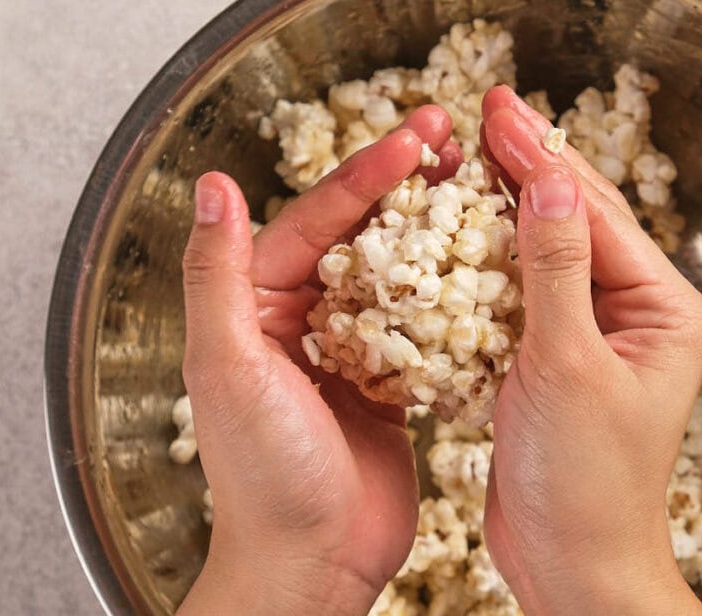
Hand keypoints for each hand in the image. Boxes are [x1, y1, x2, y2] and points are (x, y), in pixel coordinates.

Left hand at [176, 107, 460, 615]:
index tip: (416, 137)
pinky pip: (422, 321)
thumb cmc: (263, 476)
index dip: (367, 173)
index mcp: (259, 301)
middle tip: (453, 137)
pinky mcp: (388, 379)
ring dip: (433, 226)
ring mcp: (351, 345)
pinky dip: (451, 289)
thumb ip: (216, 274)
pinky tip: (489, 260)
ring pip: (397, 268)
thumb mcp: (230, 367)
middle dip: (405, 183)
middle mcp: (302, 314)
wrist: (311, 563)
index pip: (316, 217)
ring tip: (477, 182)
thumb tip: (212, 184)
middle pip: (361, 230)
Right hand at [480, 87, 701, 614]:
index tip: (498, 108)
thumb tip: (547, 178)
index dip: (542, 157)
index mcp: (663, 308)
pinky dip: (490, 257)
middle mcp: (635, 312)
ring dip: (505, 202)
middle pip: (576, 219)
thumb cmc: (585, 483)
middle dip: (528, 164)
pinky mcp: (555, 356)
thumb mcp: (568, 364)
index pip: (595, 212)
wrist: (573, 565)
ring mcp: (594, 333)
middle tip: (485, 109)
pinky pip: (523, 290)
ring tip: (471, 150)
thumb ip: (556, 267)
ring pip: (546, 250)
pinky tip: (463, 223)